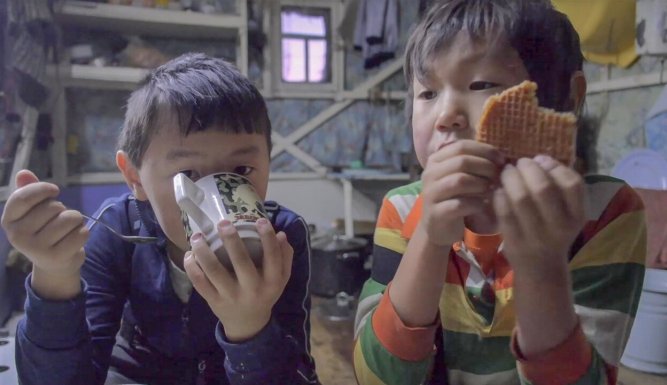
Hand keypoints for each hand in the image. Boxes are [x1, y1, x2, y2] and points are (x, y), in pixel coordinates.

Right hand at [0, 170, 86, 298]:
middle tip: (58, 220)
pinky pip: (81, 233)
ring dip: (76, 220)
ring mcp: (36, 249)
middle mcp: (18, 236)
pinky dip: (83, 232)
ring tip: (68, 229)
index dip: (42, 189)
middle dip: (63, 208)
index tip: (55, 190)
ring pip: (70, 218)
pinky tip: (74, 239)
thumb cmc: (44, 230)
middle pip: (52, 207)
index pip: (23, 197)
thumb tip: (23, 173)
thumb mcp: (33, 211)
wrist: (53, 263)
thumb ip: (29, 191)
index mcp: (9, 220)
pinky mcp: (56, 257)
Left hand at [184, 218, 292, 341]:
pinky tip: (189, 255)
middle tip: (223, 223)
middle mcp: (252, 289)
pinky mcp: (214, 301)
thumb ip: (284, 256)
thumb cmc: (265, 292)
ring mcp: (231, 296)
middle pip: (241, 262)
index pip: (272, 257)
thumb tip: (280, 234)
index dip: (267, 238)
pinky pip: (200, 283)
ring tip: (197, 236)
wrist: (248, 323)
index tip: (260, 220)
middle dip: (231, 241)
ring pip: (214, 271)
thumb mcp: (281, 278)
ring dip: (204, 252)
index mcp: (271, 282)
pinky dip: (192, 268)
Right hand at [419, 140, 504, 246]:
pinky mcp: (435, 213)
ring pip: (459, 180)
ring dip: (481, 184)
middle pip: (461, 161)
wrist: (439, 228)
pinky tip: (483, 206)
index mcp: (436, 160)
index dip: (485, 150)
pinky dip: (476, 204)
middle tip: (499, 176)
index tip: (502, 160)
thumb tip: (502, 156)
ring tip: (491, 190)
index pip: (462, 146)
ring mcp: (431, 194)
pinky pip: (459, 204)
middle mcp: (430, 174)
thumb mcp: (463, 177)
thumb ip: (475, 164)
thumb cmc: (455, 199)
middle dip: (485, 167)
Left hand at [493, 156, 585, 275]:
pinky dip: (499, 196)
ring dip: (510, 179)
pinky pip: (504, 212)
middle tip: (518, 164)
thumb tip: (539, 159)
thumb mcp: (567, 213)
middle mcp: (560, 226)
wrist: (541, 268)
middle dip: (527, 169)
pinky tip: (498, 191)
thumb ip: (559, 187)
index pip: (573, 183)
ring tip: (506, 173)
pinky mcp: (515, 242)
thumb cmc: (553, 231)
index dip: (554, 166)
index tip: (540, 161)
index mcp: (577, 216)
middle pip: (543, 187)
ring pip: (520, 198)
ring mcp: (537, 236)